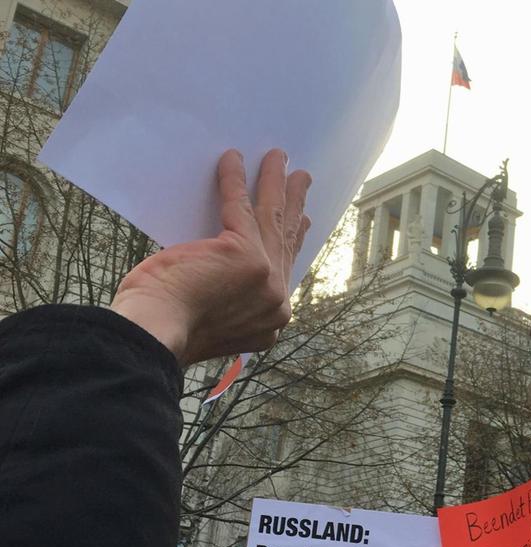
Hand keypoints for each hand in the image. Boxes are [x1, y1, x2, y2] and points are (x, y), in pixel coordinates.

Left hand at [110, 149, 310, 365]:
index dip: (292, 243)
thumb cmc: (167, 333)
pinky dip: (235, 179)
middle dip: (294, 206)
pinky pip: (238, 205)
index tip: (302, 225)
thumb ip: (226, 302)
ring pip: (271, 218)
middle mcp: (276, 300)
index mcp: (269, 322)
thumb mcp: (210, 321)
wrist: (158, 335)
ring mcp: (265, 276)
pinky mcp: (243, 252)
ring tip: (280, 159)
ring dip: (276, 183)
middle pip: (286, 240)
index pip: (284, 272)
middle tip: (302, 182)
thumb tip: (217, 275)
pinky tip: (233, 159)